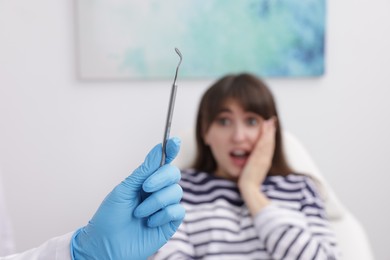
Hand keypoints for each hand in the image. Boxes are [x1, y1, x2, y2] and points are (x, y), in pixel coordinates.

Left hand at [71, 138, 184, 259]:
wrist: (105, 245)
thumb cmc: (110, 217)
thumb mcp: (125, 189)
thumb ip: (144, 170)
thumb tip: (159, 148)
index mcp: (146, 181)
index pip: (163, 162)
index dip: (170, 150)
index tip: (174, 141)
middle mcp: (158, 191)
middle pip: (174, 174)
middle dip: (160, 179)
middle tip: (144, 188)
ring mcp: (165, 207)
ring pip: (175, 192)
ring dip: (155, 202)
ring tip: (139, 213)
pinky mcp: (170, 222)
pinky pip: (178, 211)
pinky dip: (162, 215)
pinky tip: (150, 222)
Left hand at [238, 118, 275, 190]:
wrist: (249, 189)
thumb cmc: (249, 183)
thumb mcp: (254, 172)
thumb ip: (255, 166)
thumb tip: (253, 162)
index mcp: (265, 162)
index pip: (269, 147)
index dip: (270, 137)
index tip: (271, 128)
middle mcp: (265, 159)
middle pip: (270, 142)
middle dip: (271, 131)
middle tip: (272, 120)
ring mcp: (263, 158)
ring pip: (268, 142)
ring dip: (269, 131)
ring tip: (270, 121)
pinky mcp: (258, 158)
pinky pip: (263, 144)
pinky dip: (265, 136)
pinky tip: (266, 129)